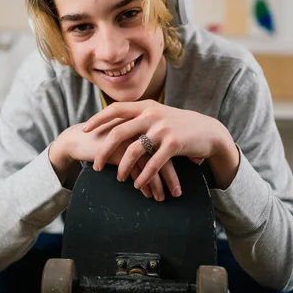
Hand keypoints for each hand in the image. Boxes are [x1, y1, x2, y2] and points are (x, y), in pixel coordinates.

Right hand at [50, 120, 172, 199]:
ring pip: (150, 164)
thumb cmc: (106, 139)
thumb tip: (164, 158)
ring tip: (161, 199)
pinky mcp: (117, 150)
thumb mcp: (127, 137)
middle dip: (171, 177)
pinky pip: (135, 170)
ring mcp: (129, 140)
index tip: (183, 176)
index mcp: (145, 123)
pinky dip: (143, 184)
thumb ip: (143, 143)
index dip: (177, 160)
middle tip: (177, 194)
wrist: (79, 139)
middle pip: (162, 154)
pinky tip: (148, 195)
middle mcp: (139, 129)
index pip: (167, 143)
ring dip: (157, 185)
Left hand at [82, 100, 236, 190]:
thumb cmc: (180, 125)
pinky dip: (143, 176)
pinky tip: (138, 185)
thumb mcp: (159, 114)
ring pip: (134, 150)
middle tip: (96, 165)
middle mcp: (152, 115)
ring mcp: (163, 129)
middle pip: (118, 132)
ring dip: (124, 167)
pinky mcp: (174, 144)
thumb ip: (140, 116)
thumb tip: (117, 123)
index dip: (98, 119)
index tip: (85, 129)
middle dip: (104, 150)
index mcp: (146, 107)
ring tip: (119, 178)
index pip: (115, 109)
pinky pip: (153, 163)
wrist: (208, 131)